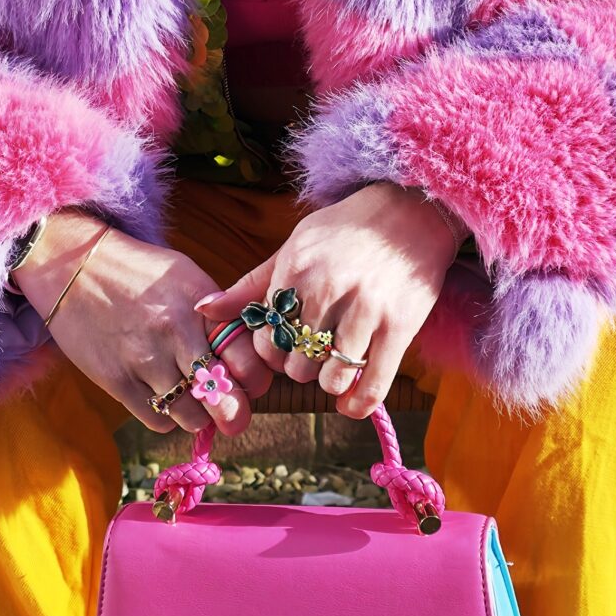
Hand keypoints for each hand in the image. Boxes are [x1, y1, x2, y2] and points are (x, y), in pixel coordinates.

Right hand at [13, 213, 272, 436]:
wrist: (74, 268)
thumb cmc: (138, 273)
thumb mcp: (186, 279)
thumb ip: (217, 317)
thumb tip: (245, 357)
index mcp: (200, 307)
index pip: (246, 360)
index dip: (255, 380)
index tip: (250, 383)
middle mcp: (175, 335)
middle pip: (223, 399)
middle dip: (234, 412)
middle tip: (232, 411)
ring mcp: (144, 360)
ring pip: (192, 418)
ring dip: (199, 416)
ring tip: (193, 401)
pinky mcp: (117, 381)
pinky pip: (158, 419)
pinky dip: (168, 415)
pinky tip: (164, 396)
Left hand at [192, 182, 461, 419]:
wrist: (413, 211)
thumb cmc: (346, 230)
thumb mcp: (295, 246)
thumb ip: (251, 284)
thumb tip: (202, 310)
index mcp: (296, 269)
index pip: (266, 336)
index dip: (270, 351)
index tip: (284, 345)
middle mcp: (328, 289)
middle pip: (295, 362)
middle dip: (299, 368)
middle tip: (310, 358)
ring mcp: (366, 309)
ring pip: (331, 377)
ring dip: (328, 384)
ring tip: (332, 371)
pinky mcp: (399, 326)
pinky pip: (373, 382)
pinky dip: (358, 403)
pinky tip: (350, 404)